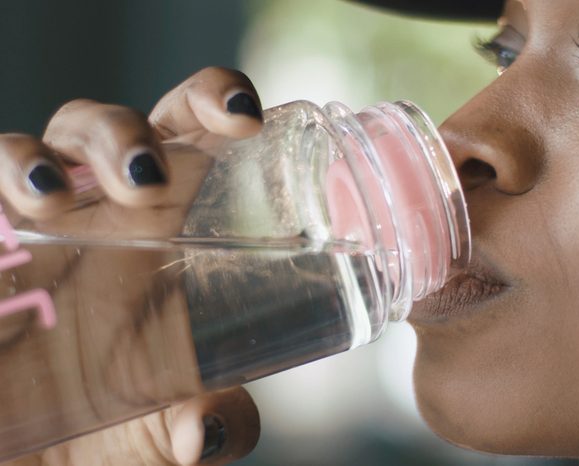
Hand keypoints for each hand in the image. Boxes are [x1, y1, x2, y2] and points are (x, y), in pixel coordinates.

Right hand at [0, 67, 262, 465]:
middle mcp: (97, 214)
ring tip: (52, 199)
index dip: (214, 102)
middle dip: (122, 136)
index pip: (190, 135)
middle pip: (108, 130)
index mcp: (165, 226)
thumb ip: (208, 426)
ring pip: (27, 151)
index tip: (245, 119)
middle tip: (145, 180)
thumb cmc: (113, 430)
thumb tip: (213, 429)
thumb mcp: (166, 430)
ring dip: (34, 159)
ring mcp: (27, 229)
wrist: (40, 465)